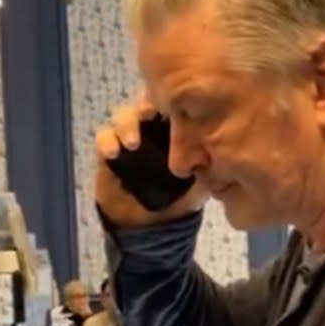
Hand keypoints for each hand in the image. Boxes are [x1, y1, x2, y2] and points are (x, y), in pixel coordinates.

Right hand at [94, 94, 205, 226]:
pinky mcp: (109, 149)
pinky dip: (106, 141)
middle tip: (149, 113)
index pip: (173, 105)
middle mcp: (152, 126)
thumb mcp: (201, 184)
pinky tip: (113, 154)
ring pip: (124, 115)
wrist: (150, 224)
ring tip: (133, 144)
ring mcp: (129, 135)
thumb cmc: (179, 198)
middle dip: (146, 103)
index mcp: (175, 130)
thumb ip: (209, 169)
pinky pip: (104, 137)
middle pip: (146, 102)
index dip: (172, 101)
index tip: (175, 107)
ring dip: (126, 124)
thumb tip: (220, 156)